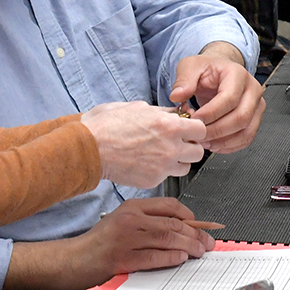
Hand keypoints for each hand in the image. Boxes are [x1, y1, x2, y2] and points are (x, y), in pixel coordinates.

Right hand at [73, 198, 214, 282]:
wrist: (75, 258)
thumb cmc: (100, 242)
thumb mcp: (123, 220)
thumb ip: (149, 221)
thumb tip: (181, 228)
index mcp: (132, 206)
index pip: (169, 205)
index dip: (190, 216)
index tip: (200, 226)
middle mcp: (131, 219)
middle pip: (172, 223)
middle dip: (195, 234)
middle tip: (207, 242)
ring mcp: (126, 238)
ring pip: (167, 239)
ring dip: (188, 246)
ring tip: (199, 252)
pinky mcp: (123, 258)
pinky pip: (154, 256)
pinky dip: (171, 258)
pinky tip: (181, 258)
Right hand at [80, 101, 205, 187]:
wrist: (88, 148)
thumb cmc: (107, 125)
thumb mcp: (137, 108)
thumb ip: (161, 113)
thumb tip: (173, 114)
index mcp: (169, 126)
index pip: (201, 130)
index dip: (195, 129)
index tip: (189, 130)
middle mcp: (170, 148)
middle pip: (198, 152)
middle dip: (190, 147)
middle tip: (179, 144)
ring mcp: (162, 167)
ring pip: (185, 168)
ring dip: (178, 161)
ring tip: (162, 155)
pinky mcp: (152, 181)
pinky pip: (165, 177)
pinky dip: (159, 171)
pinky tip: (146, 163)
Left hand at [171, 46, 264, 152]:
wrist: (219, 73)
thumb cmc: (207, 69)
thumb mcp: (191, 66)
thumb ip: (183, 80)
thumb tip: (177, 96)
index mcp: (238, 74)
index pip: (229, 98)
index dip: (211, 113)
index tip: (195, 120)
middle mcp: (253, 90)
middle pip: (241, 117)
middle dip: (217, 131)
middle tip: (198, 135)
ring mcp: (257, 106)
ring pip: (246, 131)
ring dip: (224, 142)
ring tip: (204, 142)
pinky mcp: (255, 119)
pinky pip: (246, 138)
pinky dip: (230, 146)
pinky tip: (214, 144)